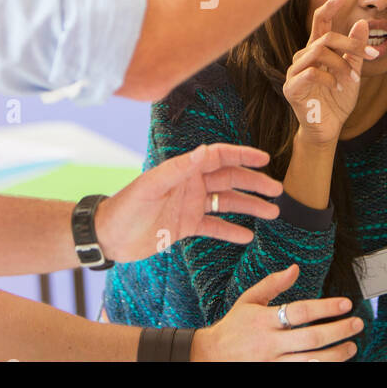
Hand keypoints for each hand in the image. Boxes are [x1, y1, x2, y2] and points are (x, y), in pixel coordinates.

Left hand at [95, 143, 281, 262]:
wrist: (109, 236)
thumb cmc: (126, 207)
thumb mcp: (152, 186)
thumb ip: (179, 169)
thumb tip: (205, 150)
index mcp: (183, 170)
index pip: (218, 157)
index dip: (242, 155)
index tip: (265, 158)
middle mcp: (190, 185)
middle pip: (228, 180)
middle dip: (253, 183)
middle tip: (277, 191)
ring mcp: (190, 205)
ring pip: (226, 203)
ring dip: (249, 207)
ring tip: (272, 213)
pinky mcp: (186, 226)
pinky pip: (214, 226)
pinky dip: (231, 230)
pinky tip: (248, 236)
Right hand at [191, 264, 361, 360]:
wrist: (211, 356)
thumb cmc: (233, 326)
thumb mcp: (248, 300)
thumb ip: (272, 284)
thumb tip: (295, 268)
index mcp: (263, 320)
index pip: (300, 311)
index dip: (326, 307)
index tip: (345, 303)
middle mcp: (270, 343)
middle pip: (312, 339)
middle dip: (339, 331)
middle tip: (357, 323)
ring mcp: (273, 362)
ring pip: (312, 361)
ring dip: (336, 354)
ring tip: (351, 346)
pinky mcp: (275, 374)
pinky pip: (303, 372)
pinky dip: (321, 367)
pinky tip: (334, 361)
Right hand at [282, 0, 375, 142]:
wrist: (329, 129)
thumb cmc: (337, 100)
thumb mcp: (353, 72)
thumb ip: (356, 50)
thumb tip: (361, 22)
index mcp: (316, 51)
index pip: (320, 22)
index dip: (329, 6)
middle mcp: (302, 57)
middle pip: (324, 37)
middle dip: (350, 44)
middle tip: (371, 57)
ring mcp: (294, 72)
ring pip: (318, 52)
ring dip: (341, 65)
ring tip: (353, 80)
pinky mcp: (291, 87)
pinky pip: (311, 72)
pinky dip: (329, 77)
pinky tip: (336, 88)